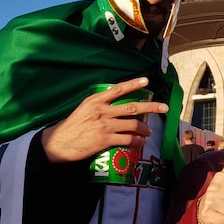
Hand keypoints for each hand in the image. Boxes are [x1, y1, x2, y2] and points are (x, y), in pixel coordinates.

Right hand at [41, 77, 167, 162]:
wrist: (58, 143)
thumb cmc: (71, 126)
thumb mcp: (83, 109)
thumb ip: (99, 105)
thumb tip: (116, 106)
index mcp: (95, 100)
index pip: (117, 89)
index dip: (133, 84)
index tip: (146, 81)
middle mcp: (102, 110)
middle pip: (132, 107)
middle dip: (151, 107)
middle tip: (164, 108)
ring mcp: (104, 125)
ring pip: (133, 124)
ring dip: (145, 129)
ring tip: (149, 132)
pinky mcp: (105, 139)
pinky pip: (127, 139)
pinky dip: (137, 141)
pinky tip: (141, 143)